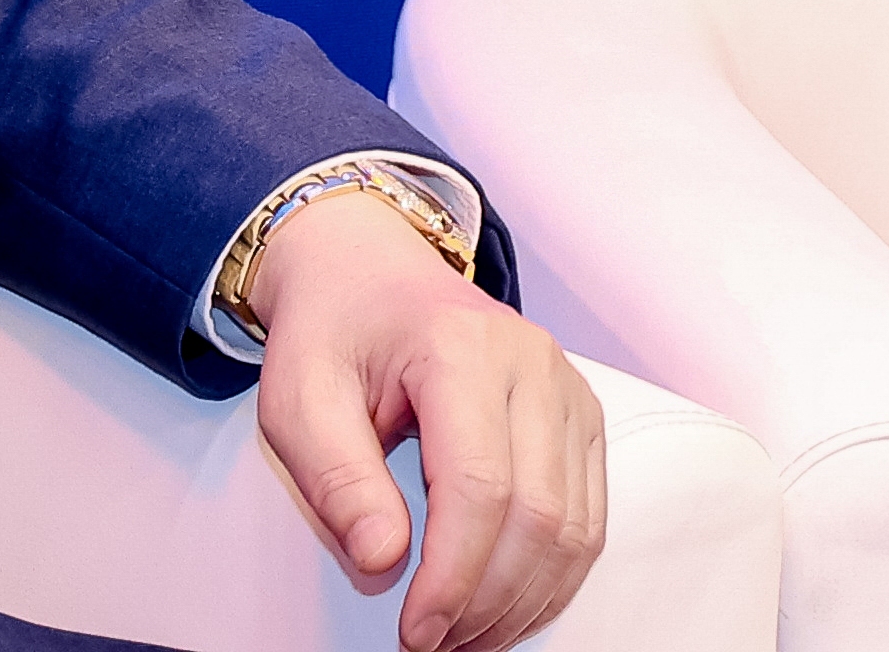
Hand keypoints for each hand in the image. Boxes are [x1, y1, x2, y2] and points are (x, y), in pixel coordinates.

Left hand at [246, 190, 608, 651]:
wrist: (375, 274)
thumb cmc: (336, 334)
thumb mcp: (299, 399)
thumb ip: (338, 480)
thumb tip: (382, 561)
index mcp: (464, 351)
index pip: (480, 485)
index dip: (452, 573)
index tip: (414, 632)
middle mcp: (534, 365)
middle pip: (539, 512)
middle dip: (490, 599)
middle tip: (434, 643)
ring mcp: (569, 389)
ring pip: (576, 522)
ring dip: (526, 598)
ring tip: (468, 637)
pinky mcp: (581, 416)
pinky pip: (588, 512)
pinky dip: (554, 573)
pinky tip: (507, 604)